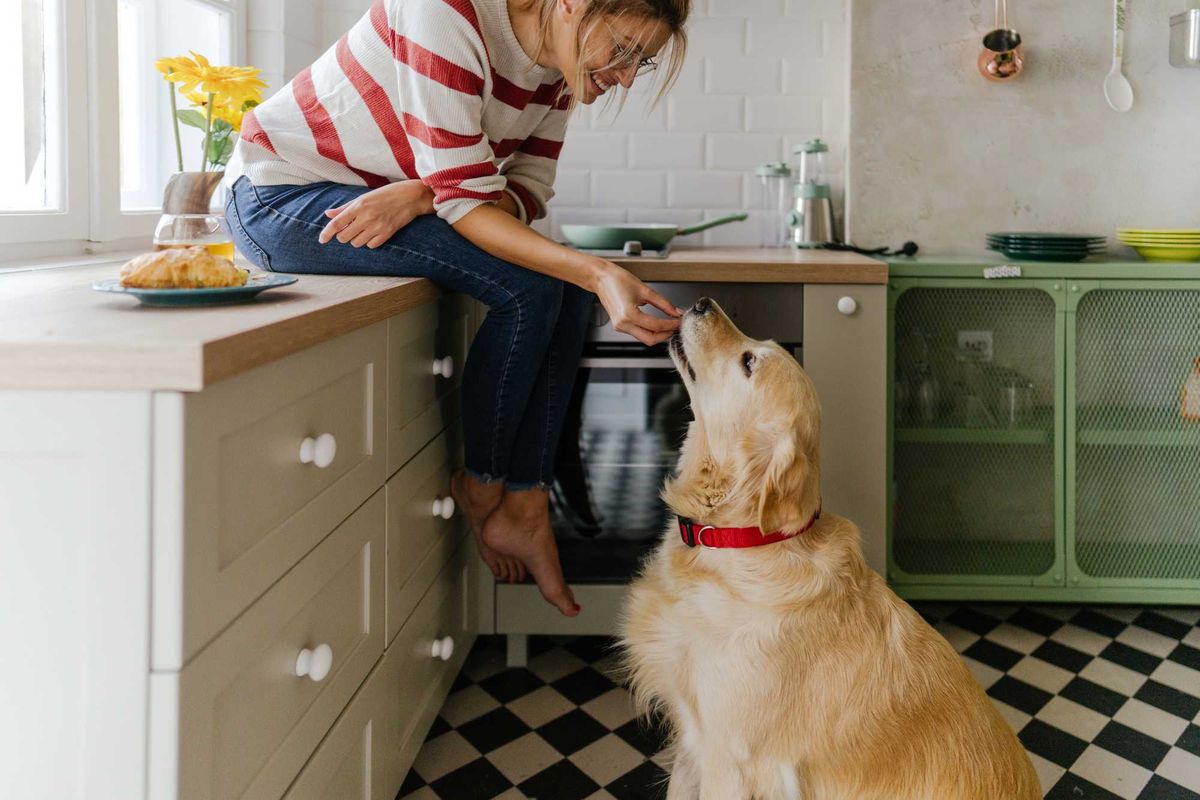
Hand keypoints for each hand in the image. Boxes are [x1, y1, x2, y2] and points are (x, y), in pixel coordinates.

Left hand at [318, 179, 433, 247]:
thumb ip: (345, 208)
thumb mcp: (364, 197)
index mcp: (359, 206)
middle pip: (344, 237)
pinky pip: (371, 245)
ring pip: (356, 243)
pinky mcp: (387, 234)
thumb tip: (328, 214)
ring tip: (362, 230)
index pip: (337, 223)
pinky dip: (369, 242)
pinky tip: (373, 233)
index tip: (322, 239)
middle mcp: (366, 217)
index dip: (326, 233)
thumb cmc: (387, 194)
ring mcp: (377, 227)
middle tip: (348, 229)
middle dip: (343, 235)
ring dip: (355, 239)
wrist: (411, 197)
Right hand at [592, 263, 683, 345]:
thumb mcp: (645, 290)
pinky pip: (638, 333)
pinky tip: (657, 324)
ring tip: (669, 324)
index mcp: (628, 314)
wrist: (601, 278)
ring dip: (658, 334)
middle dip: (665, 334)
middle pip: (650, 339)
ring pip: (644, 338)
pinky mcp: (620, 326)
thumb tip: (676, 312)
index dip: (671, 325)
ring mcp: (620, 327)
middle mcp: (623, 324)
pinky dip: (650, 331)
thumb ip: (664, 303)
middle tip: (676, 326)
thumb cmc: (618, 280)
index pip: (656, 326)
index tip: (680, 320)